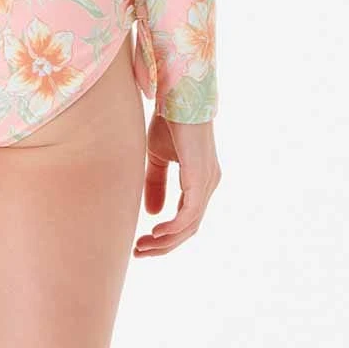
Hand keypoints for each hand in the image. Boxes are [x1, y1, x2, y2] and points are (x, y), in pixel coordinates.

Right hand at [134, 113, 220, 256]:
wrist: (177, 95)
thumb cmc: (169, 120)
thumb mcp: (157, 156)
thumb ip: (156, 184)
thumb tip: (152, 214)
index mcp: (201, 179)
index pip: (187, 218)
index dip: (165, 235)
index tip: (142, 243)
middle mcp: (209, 183)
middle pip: (189, 228)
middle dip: (163, 245)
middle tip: (139, 252)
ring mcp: (208, 182)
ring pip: (190, 226)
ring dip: (165, 240)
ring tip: (143, 246)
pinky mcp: (201, 178)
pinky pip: (190, 214)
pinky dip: (173, 227)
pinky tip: (156, 232)